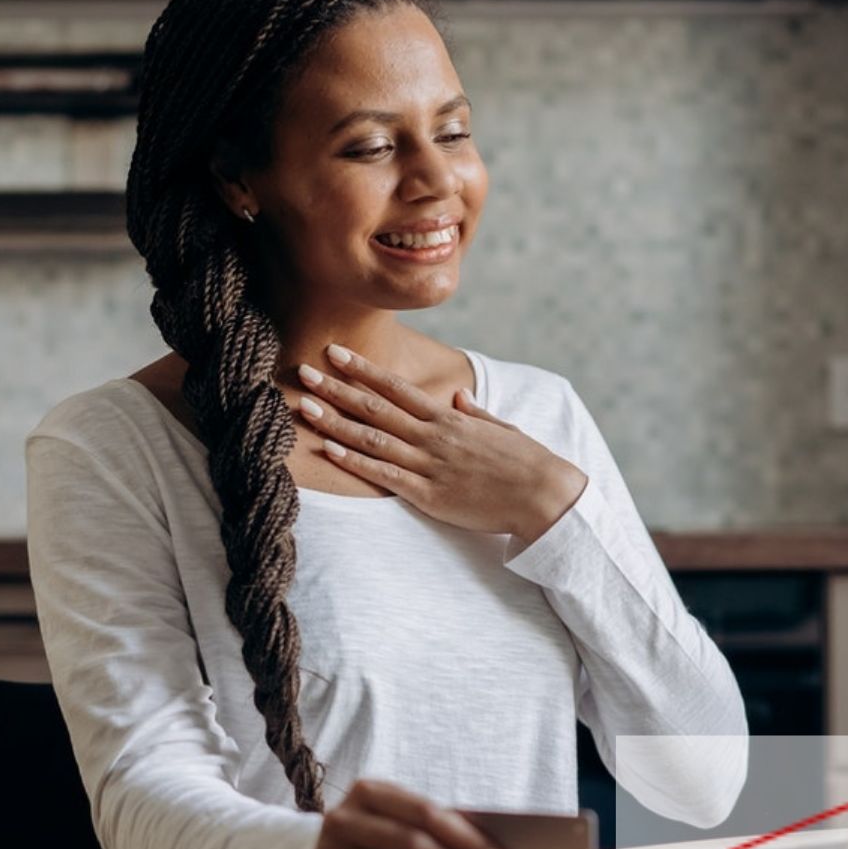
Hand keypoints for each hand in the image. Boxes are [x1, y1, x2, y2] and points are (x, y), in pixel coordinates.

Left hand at [294, 343, 587, 541]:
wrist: (544, 495)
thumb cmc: (525, 461)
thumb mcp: (499, 428)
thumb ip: (474, 413)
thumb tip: (457, 396)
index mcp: (449, 418)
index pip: (396, 388)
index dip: (362, 369)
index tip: (335, 353)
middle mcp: (434, 436)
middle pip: (375, 408)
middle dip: (336, 388)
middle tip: (302, 371)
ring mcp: (430, 465)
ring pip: (373, 439)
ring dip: (336, 422)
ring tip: (305, 407)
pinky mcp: (429, 495)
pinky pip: (385, 476)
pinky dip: (356, 462)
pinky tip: (330, 451)